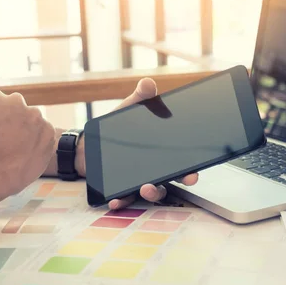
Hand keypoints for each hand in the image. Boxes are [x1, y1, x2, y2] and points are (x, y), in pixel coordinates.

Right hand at [0, 89, 54, 195]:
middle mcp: (17, 101)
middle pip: (17, 108)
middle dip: (13, 120)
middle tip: (6, 139)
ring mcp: (36, 116)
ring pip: (33, 121)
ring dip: (28, 131)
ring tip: (17, 149)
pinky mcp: (50, 131)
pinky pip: (45, 134)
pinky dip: (39, 142)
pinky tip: (28, 154)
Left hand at [75, 78, 197, 209]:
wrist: (90, 144)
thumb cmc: (117, 129)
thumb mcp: (129, 111)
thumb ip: (139, 98)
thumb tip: (148, 83)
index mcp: (162, 154)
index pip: (183, 163)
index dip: (192, 169)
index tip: (195, 172)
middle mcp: (155, 171)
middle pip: (174, 180)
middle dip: (181, 180)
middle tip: (186, 179)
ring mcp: (140, 182)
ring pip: (154, 192)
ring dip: (153, 193)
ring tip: (145, 188)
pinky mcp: (122, 189)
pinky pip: (125, 198)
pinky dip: (121, 201)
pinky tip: (115, 200)